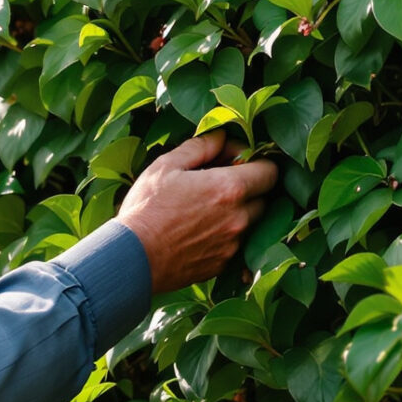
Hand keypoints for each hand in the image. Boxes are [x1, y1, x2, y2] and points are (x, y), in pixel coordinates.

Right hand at [115, 132, 278, 292]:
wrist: (131, 257)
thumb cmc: (146, 208)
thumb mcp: (166, 165)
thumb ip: (200, 146)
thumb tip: (221, 137)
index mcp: (229, 189)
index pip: (270, 171)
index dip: (256, 162)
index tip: (236, 162)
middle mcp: (239, 219)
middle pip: (264, 198)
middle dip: (249, 188)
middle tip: (219, 184)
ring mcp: (232, 245)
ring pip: (250, 223)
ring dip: (238, 213)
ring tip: (206, 209)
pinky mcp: (222, 265)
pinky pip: (235, 245)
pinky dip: (225, 235)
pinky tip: (199, 230)